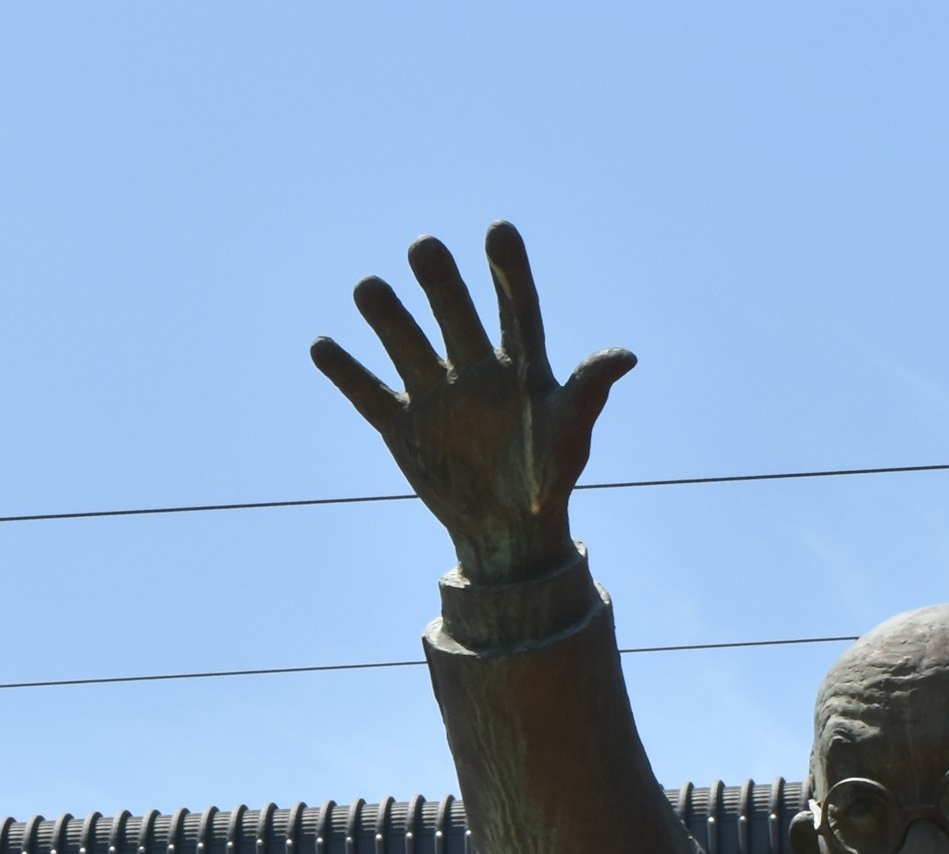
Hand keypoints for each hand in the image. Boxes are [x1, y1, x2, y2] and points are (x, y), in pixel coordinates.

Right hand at [313, 224, 635, 587]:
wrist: (509, 527)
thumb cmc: (548, 475)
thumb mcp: (570, 434)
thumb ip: (588, 391)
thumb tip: (625, 355)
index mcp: (520, 365)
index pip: (515, 309)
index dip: (508, 272)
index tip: (499, 231)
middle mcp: (474, 368)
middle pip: (454, 315)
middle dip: (440, 283)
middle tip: (424, 248)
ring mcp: (435, 395)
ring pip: (407, 345)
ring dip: (387, 316)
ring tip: (368, 287)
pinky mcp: (403, 426)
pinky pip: (369, 394)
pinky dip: (347, 372)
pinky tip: (323, 346)